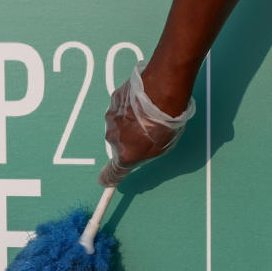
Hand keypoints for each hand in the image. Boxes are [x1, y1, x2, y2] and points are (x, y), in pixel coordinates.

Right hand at [98, 62, 195, 187]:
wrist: (162, 90)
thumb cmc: (167, 122)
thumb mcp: (162, 148)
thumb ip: (145, 154)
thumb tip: (139, 154)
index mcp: (126, 155)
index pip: (112, 173)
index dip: (108, 178)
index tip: (104, 181)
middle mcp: (114, 138)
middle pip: (118, 144)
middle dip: (129, 140)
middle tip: (147, 132)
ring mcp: (111, 118)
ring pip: (119, 125)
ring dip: (130, 121)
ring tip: (148, 114)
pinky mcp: (113, 100)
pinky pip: (120, 108)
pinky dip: (129, 107)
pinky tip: (143, 101)